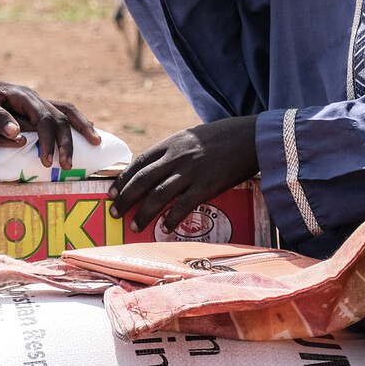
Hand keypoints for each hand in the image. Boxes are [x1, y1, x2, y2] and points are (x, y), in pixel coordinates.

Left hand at [0, 67, 99, 169]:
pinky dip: (73, 122)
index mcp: (21, 95)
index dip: (49, 140)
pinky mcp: (31, 108)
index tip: (47, 162)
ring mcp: (33, 102)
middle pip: (60, 117)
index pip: (45, 118)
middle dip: (67, 141)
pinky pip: (58, 113)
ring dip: (80, 127)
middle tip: (68, 165)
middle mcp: (32, 97)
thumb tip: (18, 133)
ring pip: (65, 111)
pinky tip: (83, 133)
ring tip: (96, 142)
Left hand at [107, 115, 258, 233]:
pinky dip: (172, 218)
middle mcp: (177, 156)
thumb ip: (175, 151)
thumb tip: (159, 168)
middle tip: (114, 212)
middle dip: (125, 198)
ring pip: (158, 195)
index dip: (123, 179)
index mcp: (172, 143)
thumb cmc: (224, 137)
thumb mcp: (193, 137)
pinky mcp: (207, 185)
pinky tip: (164, 228)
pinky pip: (184, 205)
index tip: (112, 192)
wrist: (252, 137)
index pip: (139, 162)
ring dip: (143, 213)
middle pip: (142, 180)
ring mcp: (191, 171)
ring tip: (134, 226)